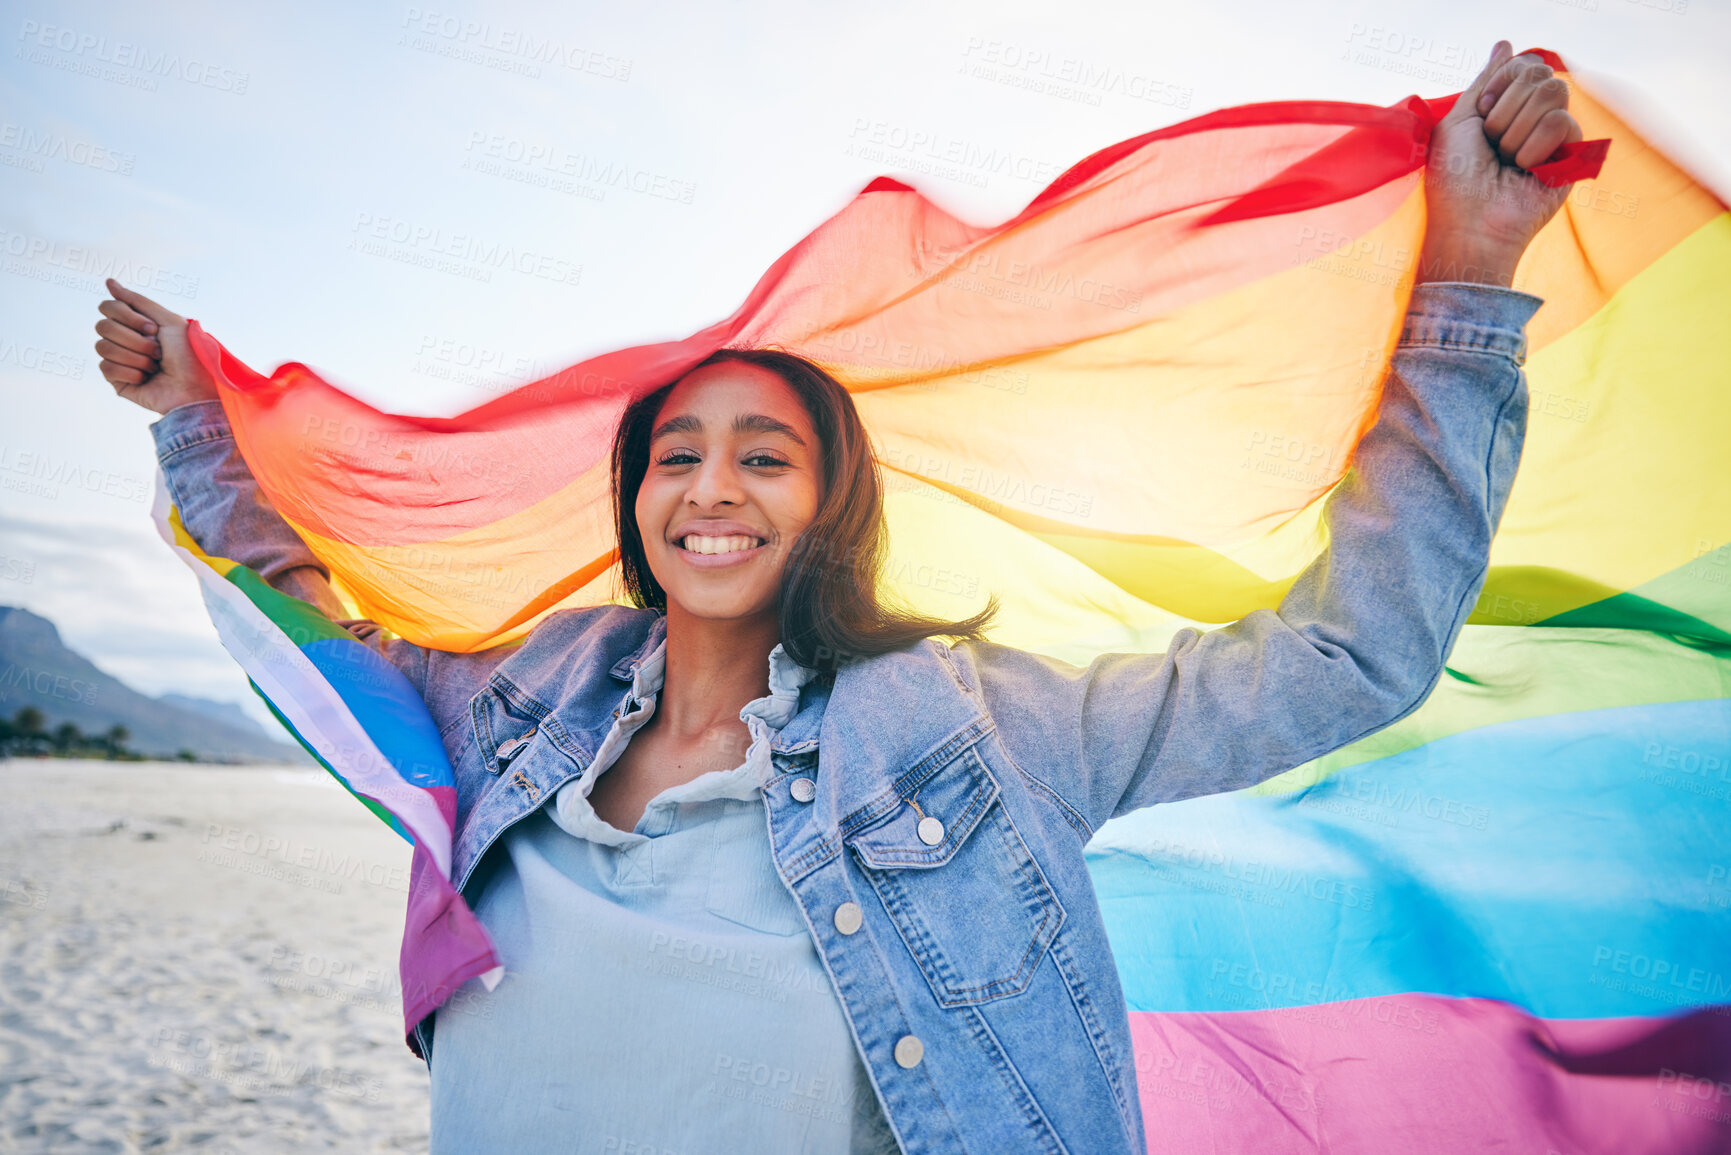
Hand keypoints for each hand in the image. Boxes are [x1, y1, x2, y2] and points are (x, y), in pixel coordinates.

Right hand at [95, 277, 218, 413]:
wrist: (196, 388)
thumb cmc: (189, 355)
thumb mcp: (169, 321)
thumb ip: (138, 301)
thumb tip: (109, 282)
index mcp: (135, 324)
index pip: (108, 307)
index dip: (128, 316)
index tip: (153, 329)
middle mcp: (124, 340)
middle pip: (102, 326)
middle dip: (134, 339)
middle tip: (158, 351)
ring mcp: (119, 360)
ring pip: (102, 347)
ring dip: (135, 357)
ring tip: (155, 366)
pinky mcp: (117, 381)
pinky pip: (106, 368)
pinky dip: (130, 372)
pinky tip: (146, 379)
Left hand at [1415, 41, 1584, 286]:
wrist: (1470, 224)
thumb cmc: (1455, 179)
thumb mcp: (1459, 121)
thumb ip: (1485, 81)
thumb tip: (1505, 44)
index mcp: (1507, 108)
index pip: (1524, 64)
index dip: (1500, 83)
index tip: (1481, 114)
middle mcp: (1533, 118)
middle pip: (1540, 72)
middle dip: (1505, 107)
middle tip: (1492, 143)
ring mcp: (1556, 136)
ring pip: (1553, 92)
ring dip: (1517, 128)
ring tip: (1507, 160)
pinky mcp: (1574, 155)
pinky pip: (1563, 122)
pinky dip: (1535, 146)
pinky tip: (1526, 170)